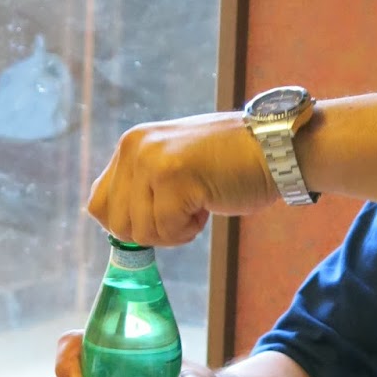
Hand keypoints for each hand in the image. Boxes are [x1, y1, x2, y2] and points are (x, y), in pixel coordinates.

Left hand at [86, 112, 274, 246]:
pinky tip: (207, 205)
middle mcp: (134, 148)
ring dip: (173, 230)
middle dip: (152, 231)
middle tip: (184, 211)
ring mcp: (152, 161)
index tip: (159, 219)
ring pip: (140, 232)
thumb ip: (144, 185)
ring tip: (198, 203)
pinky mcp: (173, 178)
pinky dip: (189, 230)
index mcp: (131, 144)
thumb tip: (118, 224)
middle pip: (116, 224)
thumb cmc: (234, 163)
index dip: (128, 224)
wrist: (277, 149)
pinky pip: (166, 230)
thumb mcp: (174, 165)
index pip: (99, 203)